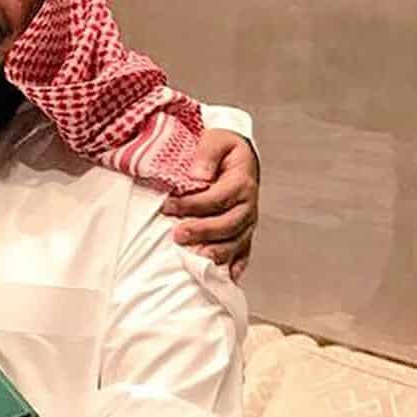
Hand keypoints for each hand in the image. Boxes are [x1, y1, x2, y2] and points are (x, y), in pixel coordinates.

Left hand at [162, 129, 258, 280]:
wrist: (238, 154)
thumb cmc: (224, 148)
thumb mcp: (216, 139)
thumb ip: (207, 154)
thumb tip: (197, 175)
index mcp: (242, 182)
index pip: (218, 198)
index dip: (192, 205)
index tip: (168, 206)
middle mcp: (248, 204)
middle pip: (229, 224)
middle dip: (203, 232)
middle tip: (177, 235)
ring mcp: (248, 221)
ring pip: (236, 242)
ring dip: (215, 252)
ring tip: (195, 258)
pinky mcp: (244, 231)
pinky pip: (244, 251)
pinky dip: (236, 265)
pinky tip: (226, 277)